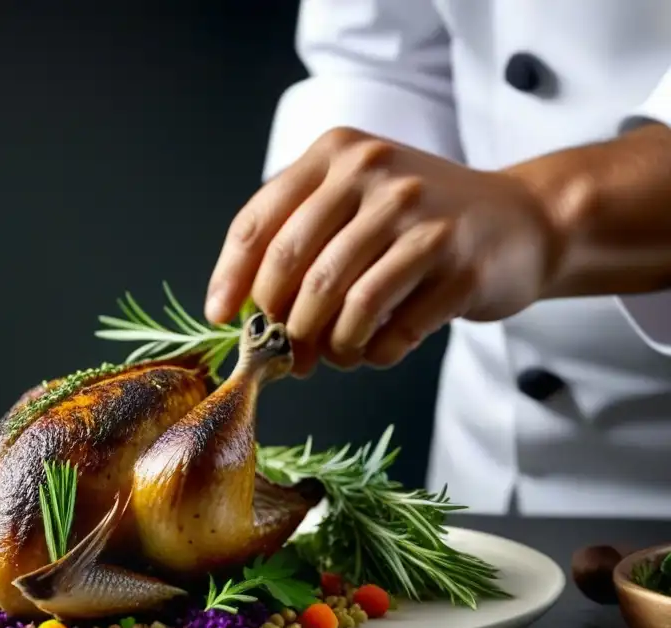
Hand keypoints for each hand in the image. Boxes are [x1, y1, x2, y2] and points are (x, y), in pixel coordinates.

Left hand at [205, 127, 562, 374]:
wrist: (523, 221)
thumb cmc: (420, 221)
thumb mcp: (355, 199)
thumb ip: (301, 235)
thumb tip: (242, 308)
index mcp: (338, 155)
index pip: (260, 222)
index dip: (231, 277)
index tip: (220, 316)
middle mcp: (378, 176)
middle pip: (295, 267)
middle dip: (279, 322)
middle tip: (282, 353)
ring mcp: (423, 220)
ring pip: (342, 302)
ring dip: (326, 344)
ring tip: (330, 356)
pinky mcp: (458, 268)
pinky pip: (391, 330)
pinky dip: (370, 353)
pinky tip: (372, 351)